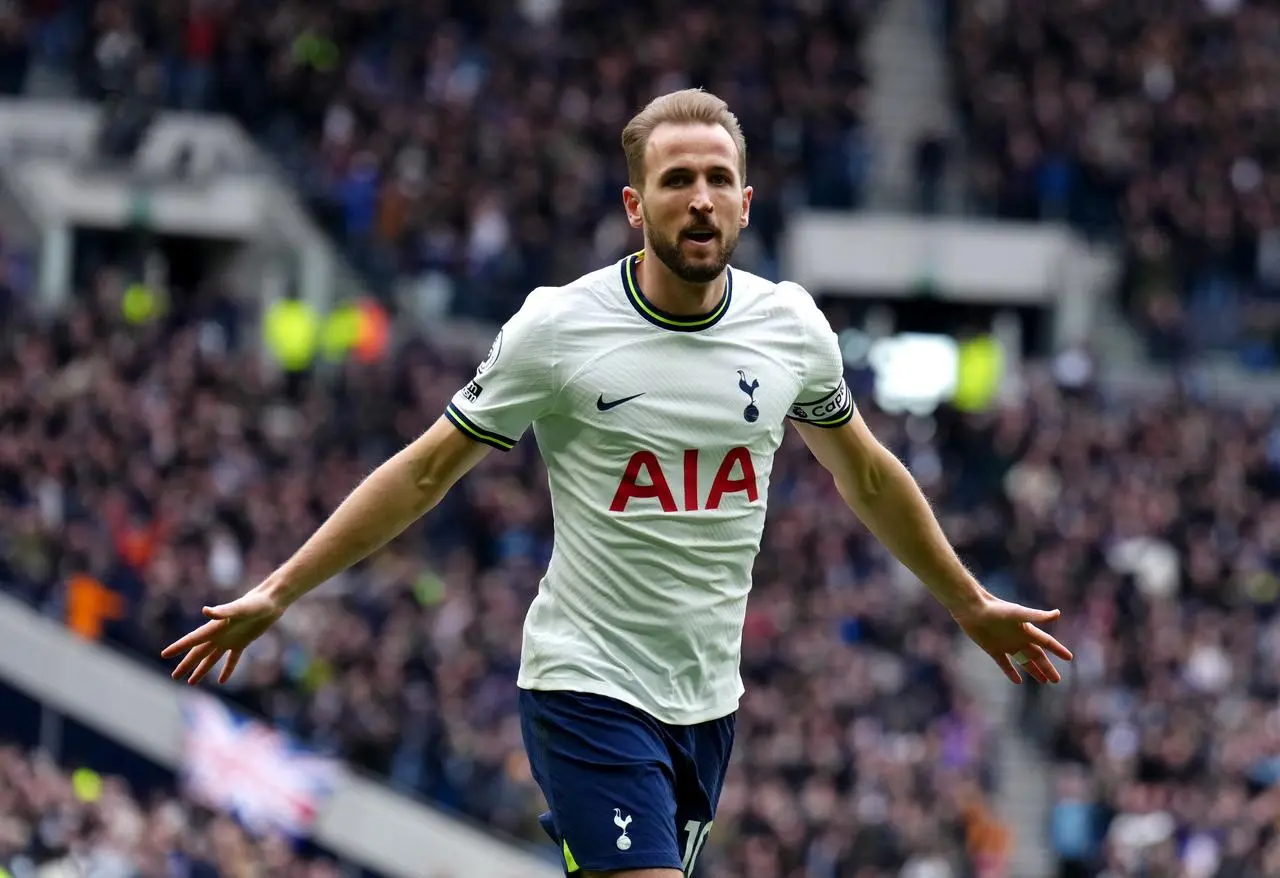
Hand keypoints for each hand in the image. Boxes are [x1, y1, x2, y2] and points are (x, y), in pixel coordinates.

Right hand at [161, 587, 285, 684]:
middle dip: (186, 664)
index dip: (178, 647)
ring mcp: (230, 639)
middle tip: (174, 676)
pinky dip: (227, 670)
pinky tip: (222, 681)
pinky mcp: (242, 643)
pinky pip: (232, 659)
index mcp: (215, 627)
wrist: (270, 602)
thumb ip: (222, 611)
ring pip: (211, 658)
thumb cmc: (254, 603)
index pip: (192, 640)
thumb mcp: (239, 608)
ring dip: (201, 670)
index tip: (164, 655)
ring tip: (191, 682)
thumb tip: (205, 611)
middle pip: (198, 652)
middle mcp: (219, 635)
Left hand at [951, 595, 1072, 684]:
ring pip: (1023, 661)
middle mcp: (1019, 639)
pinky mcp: (993, 649)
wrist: (972, 609)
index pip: (1047, 643)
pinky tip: (1018, 681)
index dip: (1058, 650)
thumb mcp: (1018, 613)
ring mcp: (1006, 645)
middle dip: (1047, 668)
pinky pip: (1004, 664)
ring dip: (1034, 671)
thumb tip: (1058, 614)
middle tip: (1057, 680)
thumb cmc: (996, 609)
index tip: (1069, 658)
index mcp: (1027, 630)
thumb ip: (1037, 616)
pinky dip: (1011, 672)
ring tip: (1044, 681)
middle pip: (1037, 656)